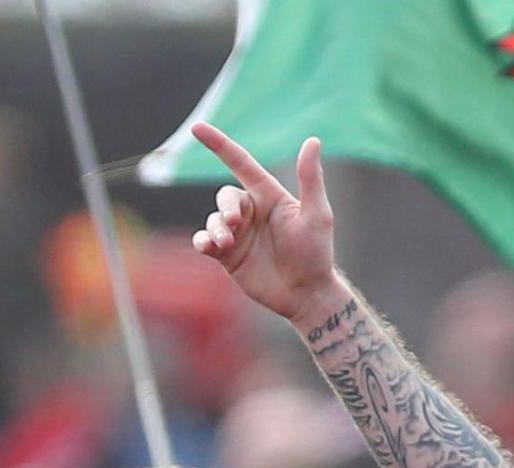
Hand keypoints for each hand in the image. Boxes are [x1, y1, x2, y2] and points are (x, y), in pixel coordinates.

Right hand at [191, 123, 345, 327]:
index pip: (241, 164)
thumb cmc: (316, 253)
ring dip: (216, 228)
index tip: (197, 128)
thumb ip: (310, 178)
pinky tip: (209, 246)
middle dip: (226, 207)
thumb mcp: (317, 214)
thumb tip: (312, 140)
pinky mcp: (227, 255)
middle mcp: (251, 212)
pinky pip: (204, 240)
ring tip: (227, 243)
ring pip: (213, 219)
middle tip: (236, 224)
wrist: (306, 294)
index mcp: (270, 196)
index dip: (220, 145)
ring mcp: (238, 234)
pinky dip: (202, 240)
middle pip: (225, 196)